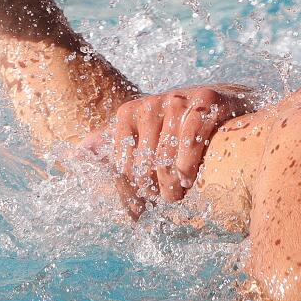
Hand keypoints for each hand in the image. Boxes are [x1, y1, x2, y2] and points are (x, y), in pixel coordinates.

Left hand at [84, 85, 257, 212]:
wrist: (225, 99)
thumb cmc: (178, 123)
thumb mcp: (143, 130)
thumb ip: (111, 142)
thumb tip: (75, 155)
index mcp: (129, 113)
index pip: (123, 165)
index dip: (134, 190)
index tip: (145, 201)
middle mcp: (150, 104)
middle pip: (144, 164)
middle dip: (154, 190)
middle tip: (166, 198)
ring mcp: (178, 100)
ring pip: (166, 156)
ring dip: (172, 185)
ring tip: (178, 193)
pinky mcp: (205, 101)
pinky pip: (191, 139)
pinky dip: (188, 165)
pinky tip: (190, 178)